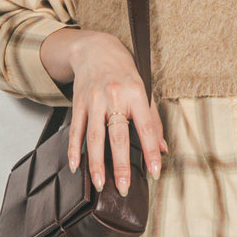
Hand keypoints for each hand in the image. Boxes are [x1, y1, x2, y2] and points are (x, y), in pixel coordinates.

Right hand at [42, 29, 166, 194]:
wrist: (96, 50)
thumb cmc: (125, 73)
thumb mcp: (145, 91)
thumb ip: (153, 121)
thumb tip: (162, 149)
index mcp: (136, 94)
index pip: (146, 127)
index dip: (151, 151)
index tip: (155, 172)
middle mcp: (114, 98)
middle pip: (117, 136)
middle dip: (121, 164)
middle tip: (123, 187)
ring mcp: (94, 101)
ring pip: (94, 136)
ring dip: (95, 163)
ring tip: (99, 184)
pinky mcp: (78, 104)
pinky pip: (75, 130)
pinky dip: (74, 149)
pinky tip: (76, 166)